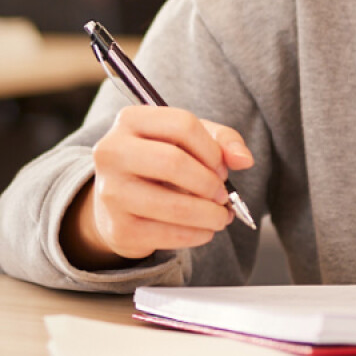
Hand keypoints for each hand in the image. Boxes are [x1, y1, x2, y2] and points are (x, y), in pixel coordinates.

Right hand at [63, 106, 252, 264]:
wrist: (116, 207)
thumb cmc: (157, 167)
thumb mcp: (187, 142)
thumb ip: (221, 142)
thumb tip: (244, 159)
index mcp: (130, 121)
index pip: (182, 125)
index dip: (212, 150)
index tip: (221, 168)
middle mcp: (112, 152)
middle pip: (173, 162)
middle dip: (209, 183)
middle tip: (222, 195)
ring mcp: (111, 192)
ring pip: (175, 205)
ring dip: (210, 215)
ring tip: (220, 216)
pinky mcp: (120, 229)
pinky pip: (170, 234)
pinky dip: (198, 235)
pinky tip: (204, 230)